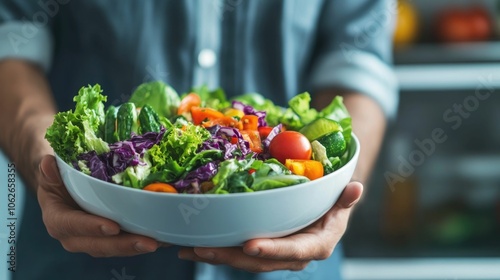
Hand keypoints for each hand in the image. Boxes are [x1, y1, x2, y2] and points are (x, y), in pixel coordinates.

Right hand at [37, 155, 161, 256]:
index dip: (92, 227)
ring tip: (160, 242)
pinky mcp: (109, 239)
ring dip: (137, 247)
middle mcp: (74, 236)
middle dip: (124, 245)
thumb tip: (48, 163)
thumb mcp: (51, 172)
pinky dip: (143, 242)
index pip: (72, 226)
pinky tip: (163, 239)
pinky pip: (125, 244)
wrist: (63, 187)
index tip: (112, 227)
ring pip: (115, 248)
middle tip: (148, 242)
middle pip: (99, 245)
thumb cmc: (58, 179)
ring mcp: (93, 240)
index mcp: (58, 220)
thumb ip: (49, 171)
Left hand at [178, 181, 362, 271]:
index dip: (272, 249)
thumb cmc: (332, 202)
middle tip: (203, 247)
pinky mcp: (260, 249)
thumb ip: (346, 198)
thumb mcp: (341, 199)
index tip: (250, 245)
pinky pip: (237, 252)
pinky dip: (215, 249)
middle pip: (260, 260)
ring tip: (189, 249)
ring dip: (217, 255)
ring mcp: (274, 254)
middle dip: (231, 256)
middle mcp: (293, 255)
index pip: (293, 251)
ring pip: (243, 260)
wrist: (324, 210)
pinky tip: (191, 246)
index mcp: (315, 245)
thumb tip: (357, 187)